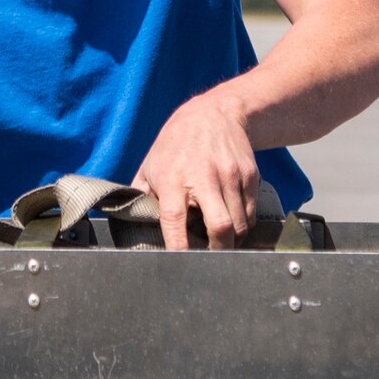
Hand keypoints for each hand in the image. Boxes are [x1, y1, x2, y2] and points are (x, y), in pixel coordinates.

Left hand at [131, 92, 260, 249]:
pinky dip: (243, 225)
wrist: (214, 113)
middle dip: (217, 252)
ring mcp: (230, 175)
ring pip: (239, 225)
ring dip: (232, 241)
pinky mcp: (249, 174)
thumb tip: (128, 226)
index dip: (179, 248)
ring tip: (222, 242)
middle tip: (211, 259)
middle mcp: (204, 177)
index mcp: (173, 180)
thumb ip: (141, 197)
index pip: (175, 221)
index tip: (180, 265)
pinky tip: (233, 222)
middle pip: (220, 227)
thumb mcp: (150, 166)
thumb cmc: (175, 144)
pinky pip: (250, 213)